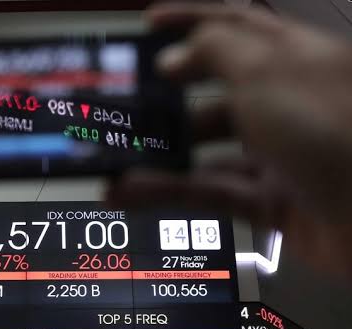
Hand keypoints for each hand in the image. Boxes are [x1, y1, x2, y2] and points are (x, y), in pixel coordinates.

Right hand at [107, 3, 351, 276]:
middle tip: (123, 106)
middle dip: (168, 99)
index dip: (191, 19)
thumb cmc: (325, 127)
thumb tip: (173, 57)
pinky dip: (167, 193)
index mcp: (292, 59)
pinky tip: (126, 193)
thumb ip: (215, 52)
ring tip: (111, 160)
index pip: (236, 26)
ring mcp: (276, 155)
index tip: (147, 23)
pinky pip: (210, 192)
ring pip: (206, 150)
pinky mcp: (267, 201)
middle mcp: (283, 103)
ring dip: (159, 156)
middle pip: (214, 92)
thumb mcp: (267, 73)